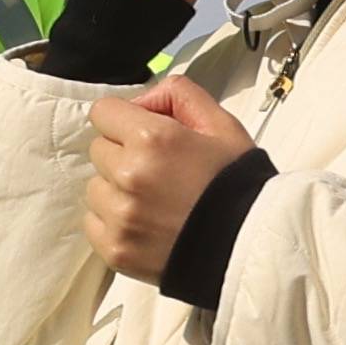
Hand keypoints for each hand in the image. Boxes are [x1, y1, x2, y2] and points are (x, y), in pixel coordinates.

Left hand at [85, 69, 260, 282]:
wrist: (251, 247)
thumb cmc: (239, 186)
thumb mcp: (222, 126)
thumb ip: (181, 96)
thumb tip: (144, 101)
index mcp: (152, 138)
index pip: (103, 112)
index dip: (125, 121)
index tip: (142, 136)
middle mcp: (129, 175)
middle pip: (99, 150)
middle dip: (122, 155)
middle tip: (158, 172)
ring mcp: (119, 216)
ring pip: (95, 188)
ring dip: (117, 191)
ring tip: (154, 203)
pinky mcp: (115, 249)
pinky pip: (93, 224)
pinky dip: (114, 224)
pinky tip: (146, 225)